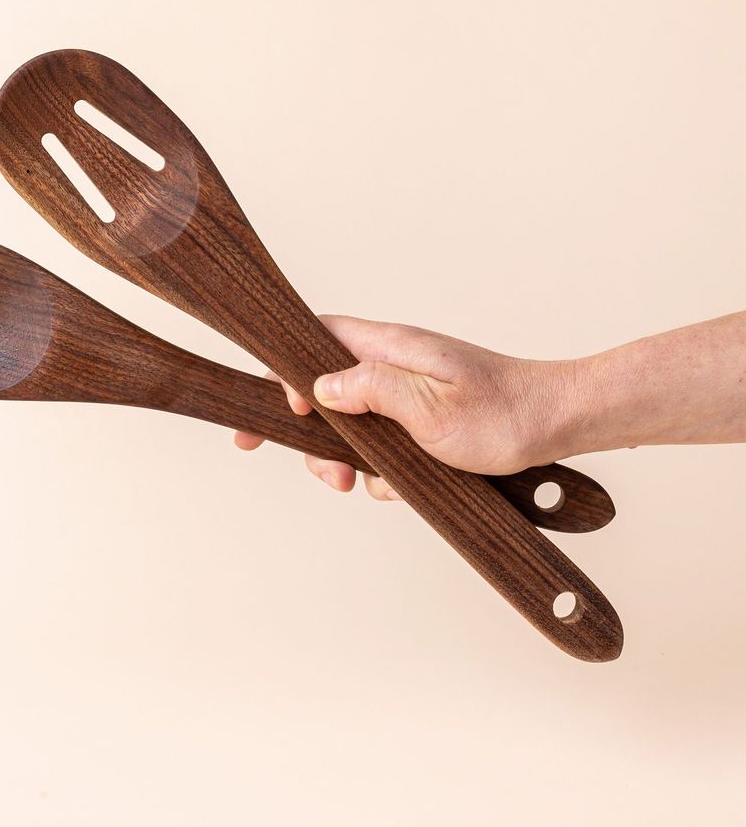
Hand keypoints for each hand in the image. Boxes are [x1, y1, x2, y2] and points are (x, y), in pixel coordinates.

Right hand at [234, 315, 566, 499]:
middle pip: (324, 391)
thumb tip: (320, 387)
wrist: (559, 425)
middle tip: (329, 475)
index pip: (313, 341)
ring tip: (364, 485)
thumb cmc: (504, 412)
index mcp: (388, 347)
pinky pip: (382, 441)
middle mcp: (391, 363)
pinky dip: (383, 468)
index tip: (266, 412)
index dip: (280, 371)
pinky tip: (402, 484)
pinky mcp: (421, 417)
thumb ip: (370, 390)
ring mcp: (406, 391)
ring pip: (351, 423)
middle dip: (316, 436)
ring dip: (348, 458)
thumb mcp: (430, 406)